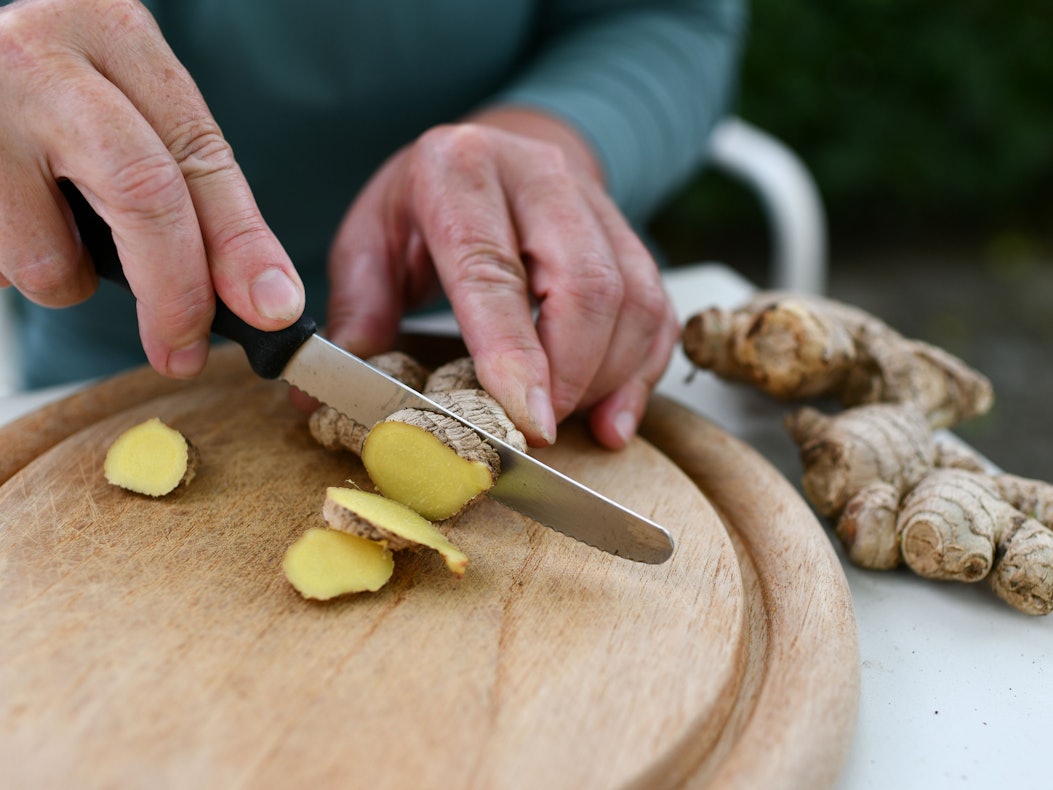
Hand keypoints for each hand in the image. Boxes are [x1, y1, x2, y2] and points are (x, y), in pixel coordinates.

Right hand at [0, 0, 303, 378]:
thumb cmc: (60, 100)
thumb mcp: (132, 115)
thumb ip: (194, 190)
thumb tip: (264, 298)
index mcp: (114, 34)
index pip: (197, 157)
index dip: (240, 246)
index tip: (272, 310)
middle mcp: (43, 58)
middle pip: (142, 193)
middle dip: (176, 291)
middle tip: (184, 351)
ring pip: (50, 255)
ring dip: (68, 280)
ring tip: (56, 237)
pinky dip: (16, 270)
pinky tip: (10, 222)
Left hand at [325, 108, 678, 448]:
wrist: (496, 149)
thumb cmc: (425, 203)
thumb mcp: (371, 240)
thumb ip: (357, 313)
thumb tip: (315, 400)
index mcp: (459, 171)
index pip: (492, 268)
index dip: (514, 351)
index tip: (525, 419)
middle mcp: (539, 178)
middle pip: (586, 285)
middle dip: (571, 375)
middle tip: (538, 432)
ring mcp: (595, 203)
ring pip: (633, 300)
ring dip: (608, 378)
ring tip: (569, 424)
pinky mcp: (630, 236)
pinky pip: (657, 310)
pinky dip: (641, 373)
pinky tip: (612, 415)